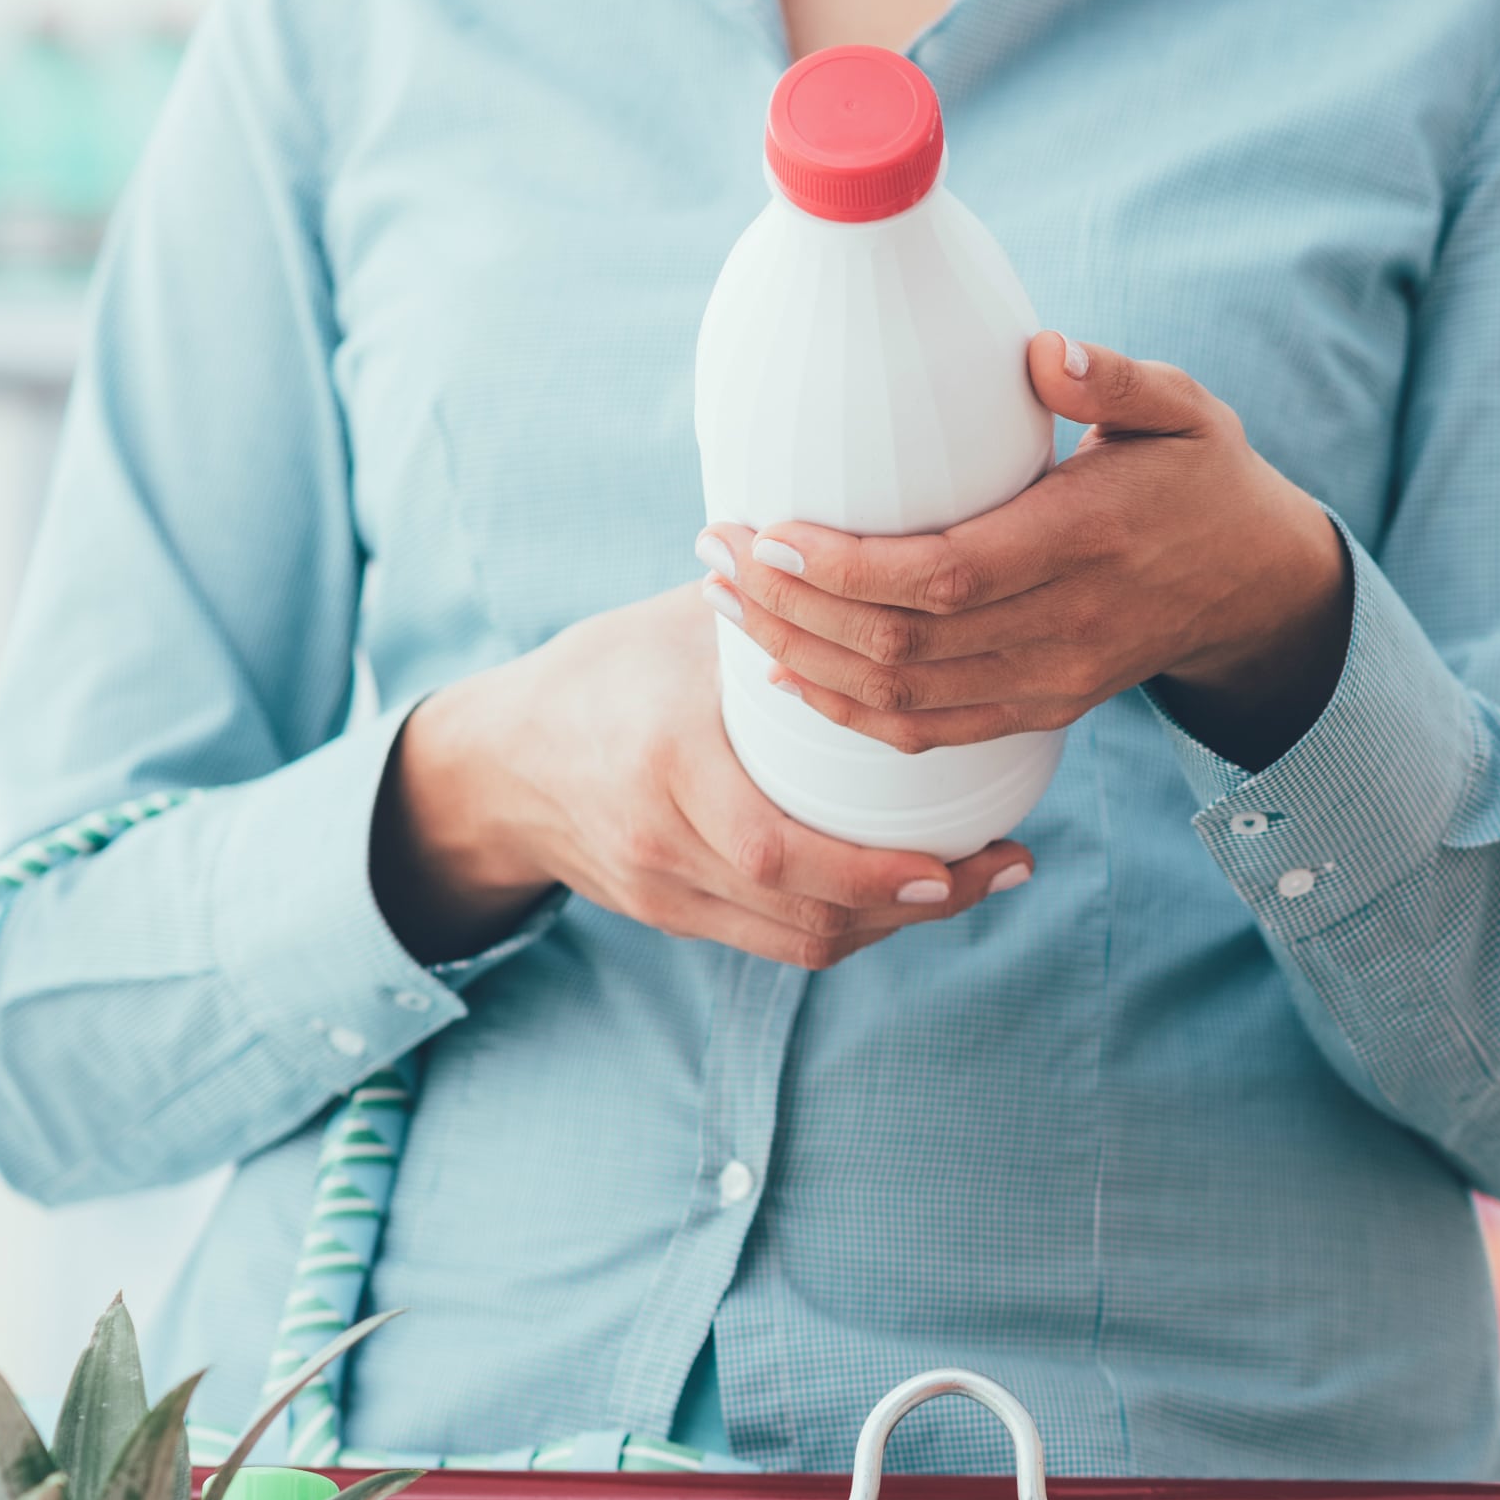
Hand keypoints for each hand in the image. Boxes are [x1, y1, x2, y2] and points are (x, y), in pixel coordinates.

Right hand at [372, 585, 1033, 970]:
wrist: (496, 762)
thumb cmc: (603, 673)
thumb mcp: (678, 628)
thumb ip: (774, 608)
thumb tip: (882, 557)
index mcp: (668, 766)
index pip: (780, 851)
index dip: (880, 874)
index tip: (962, 858)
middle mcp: (665, 844)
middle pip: (809, 916)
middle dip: (920, 906)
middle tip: (1003, 870)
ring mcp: (666, 894)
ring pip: (803, 942)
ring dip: (896, 923)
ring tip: (970, 882)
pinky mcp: (673, 919)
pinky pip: (777, 940)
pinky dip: (848, 922)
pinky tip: (902, 893)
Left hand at [701, 332, 1353, 773]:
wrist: (1258, 584)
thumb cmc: (1204, 476)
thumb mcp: (1185, 408)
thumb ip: (1114, 378)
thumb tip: (1040, 351)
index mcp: (1089, 543)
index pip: (946, 577)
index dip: (847, 569)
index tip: (770, 529)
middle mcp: (1067, 627)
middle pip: (904, 647)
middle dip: (793, 607)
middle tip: (716, 551)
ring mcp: (1054, 681)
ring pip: (904, 700)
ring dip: (802, 656)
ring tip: (727, 601)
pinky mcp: (1044, 710)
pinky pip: (931, 732)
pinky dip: (848, 711)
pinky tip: (787, 669)